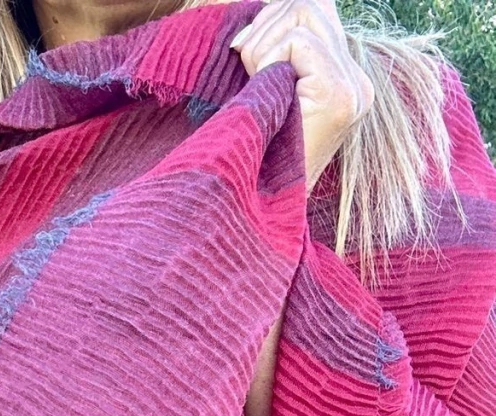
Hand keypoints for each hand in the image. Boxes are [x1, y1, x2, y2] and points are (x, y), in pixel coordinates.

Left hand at [231, 0, 374, 186]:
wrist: (265, 210)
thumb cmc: (257, 157)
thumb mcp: (269, 96)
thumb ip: (275, 54)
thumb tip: (255, 18)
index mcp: (346, 79)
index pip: (315, 10)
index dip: (271, 20)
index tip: (243, 55)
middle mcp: (358, 81)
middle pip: (311, 4)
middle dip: (265, 25)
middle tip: (245, 66)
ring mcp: (354, 88)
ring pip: (304, 14)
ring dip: (263, 43)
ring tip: (258, 86)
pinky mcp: (340, 95)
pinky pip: (297, 42)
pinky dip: (268, 61)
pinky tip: (266, 95)